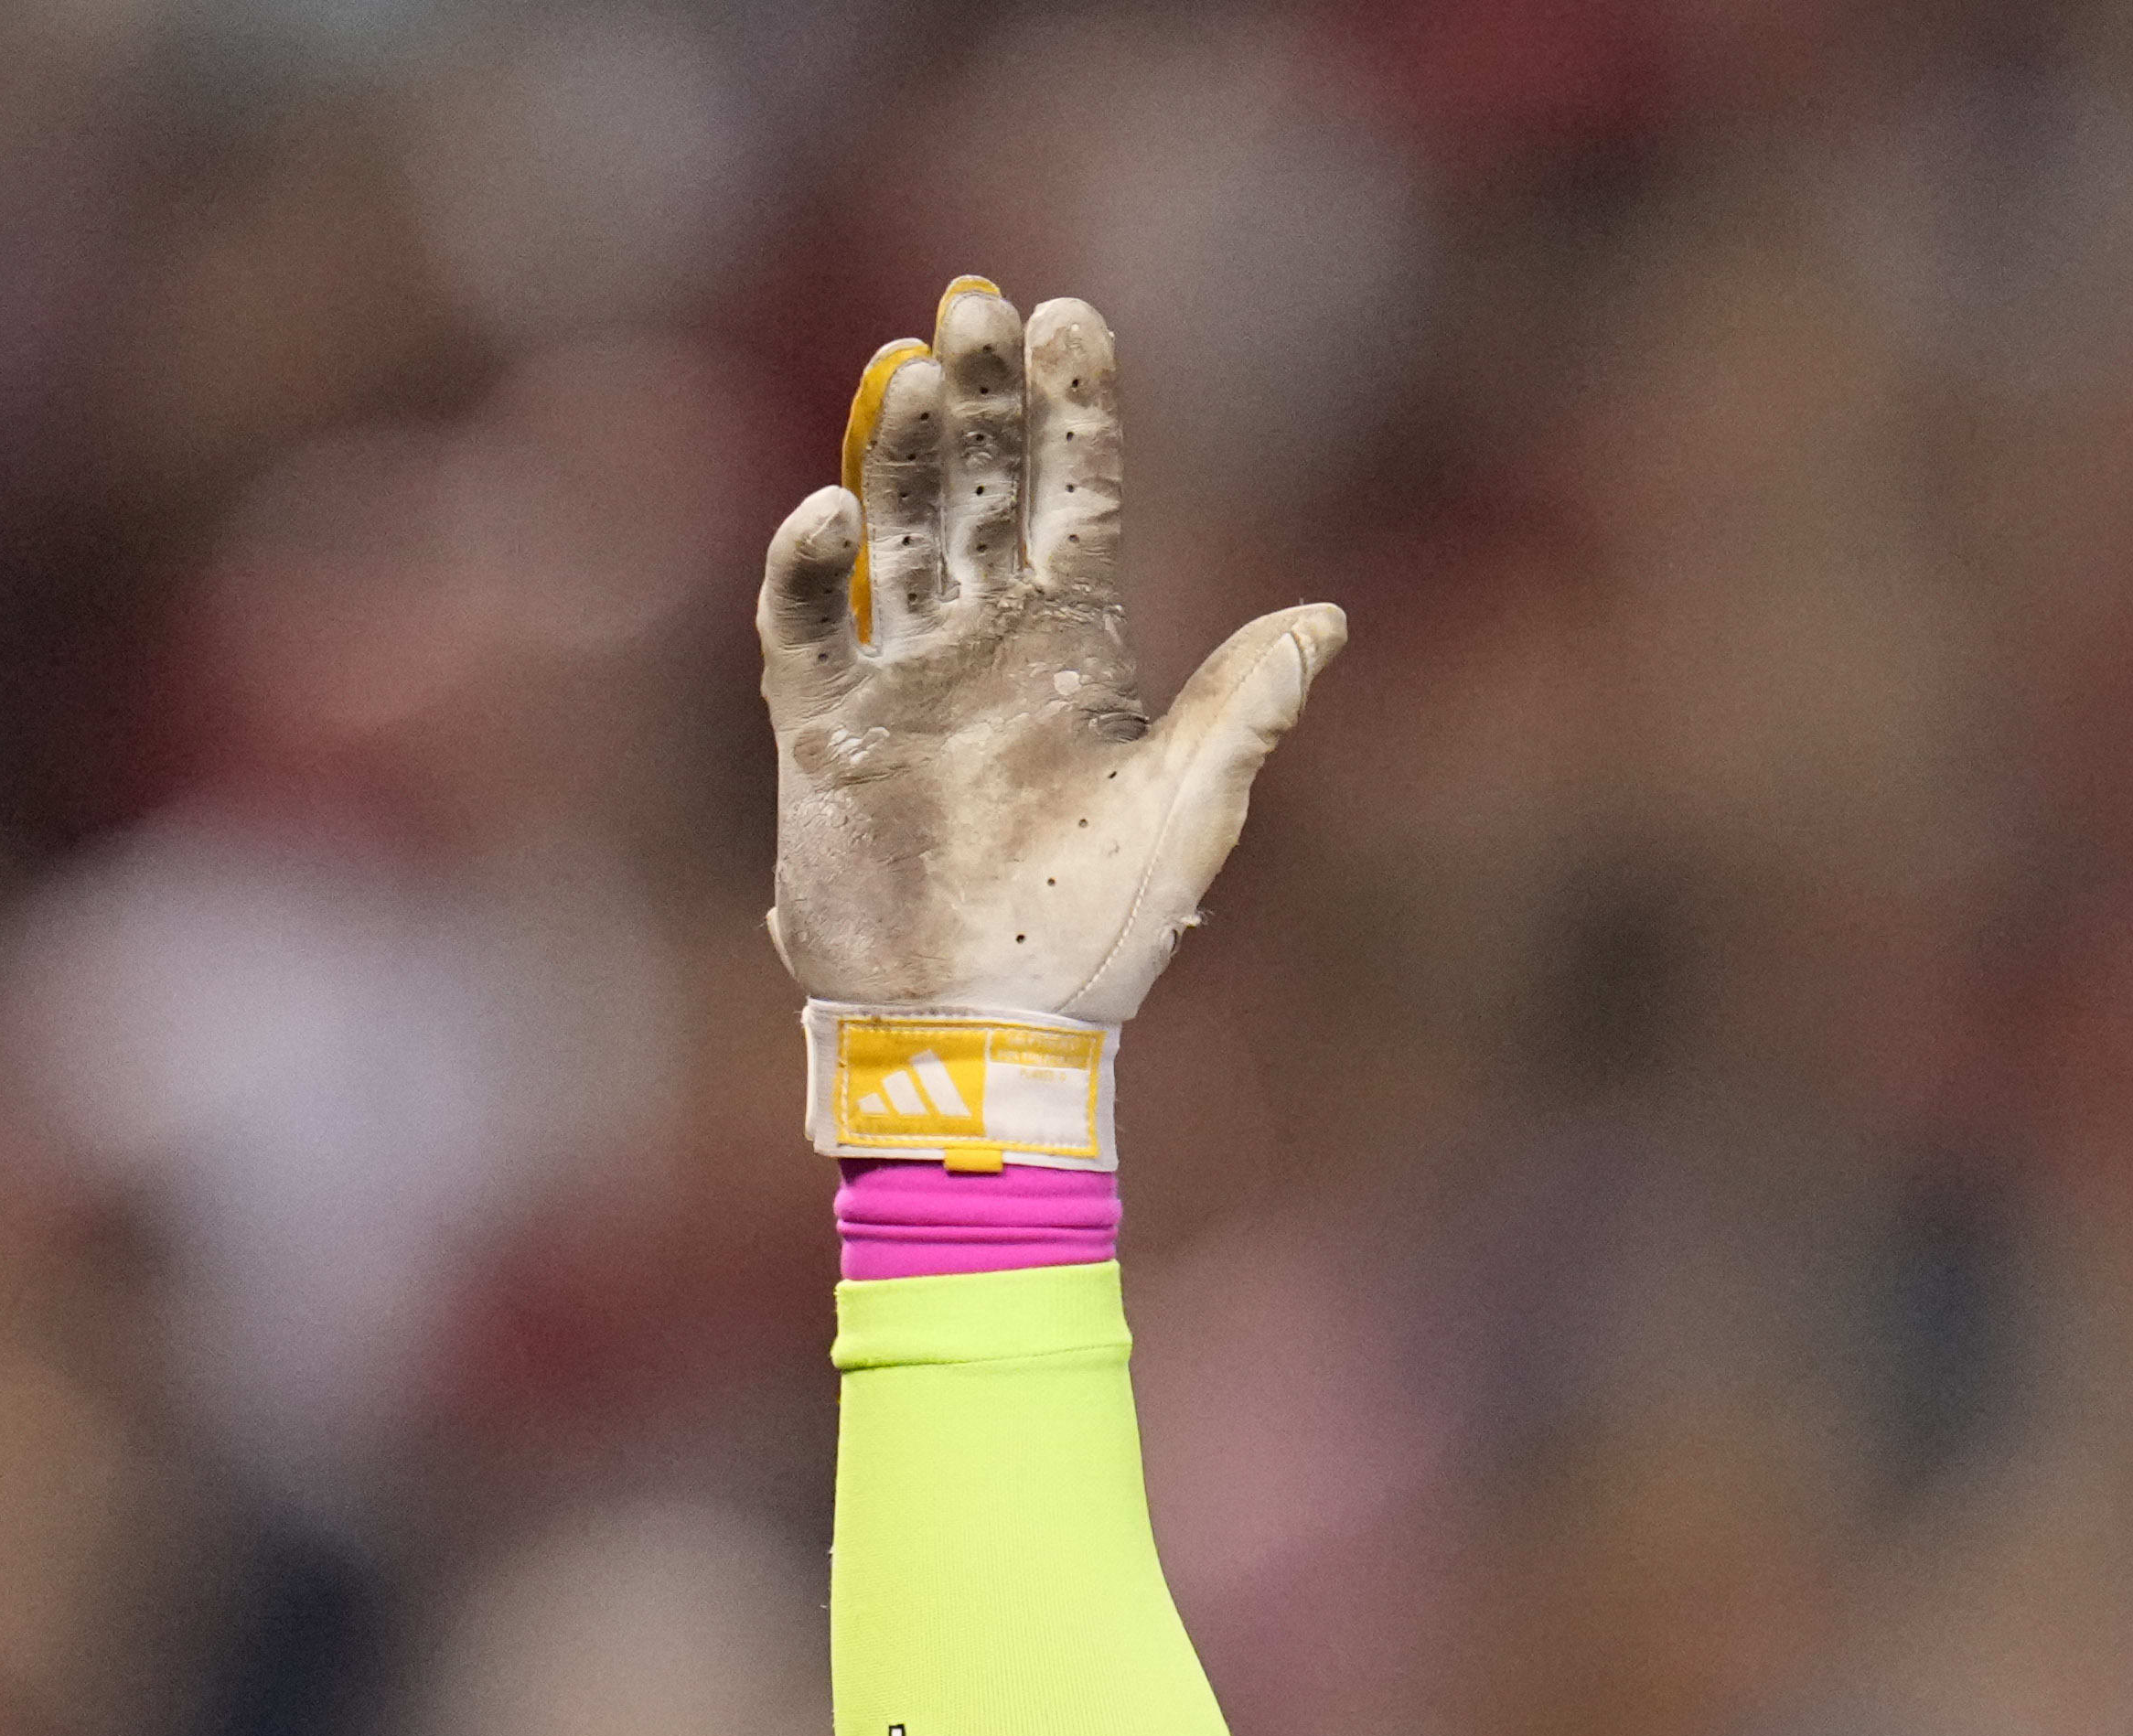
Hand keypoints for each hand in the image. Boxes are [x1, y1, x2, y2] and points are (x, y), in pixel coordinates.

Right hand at [754, 276, 1341, 1024]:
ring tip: (914, 369)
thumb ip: (1247, 707)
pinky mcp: (817, 727)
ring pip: (893, 531)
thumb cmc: (1094, 935)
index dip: (1073, 414)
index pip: (1075, 503)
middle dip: (976, 399)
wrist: (987, 1033)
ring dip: (897, 450)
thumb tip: (1329, 617)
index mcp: (1078, 650)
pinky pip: (804, 624)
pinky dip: (809, 567)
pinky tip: (828, 512)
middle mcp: (985, 644)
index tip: (1071, 321)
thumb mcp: (1188, 813)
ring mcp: (898, 677)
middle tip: (974, 305)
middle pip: (974, 490)